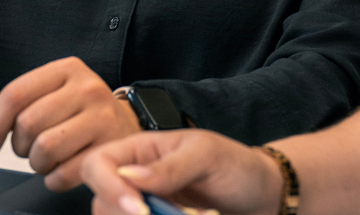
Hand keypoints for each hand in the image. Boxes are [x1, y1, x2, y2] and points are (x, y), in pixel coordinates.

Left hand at [0, 56, 142, 190]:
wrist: (126, 125)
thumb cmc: (78, 112)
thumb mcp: (45, 99)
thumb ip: (5, 112)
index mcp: (66, 69)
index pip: (15, 94)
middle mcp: (87, 88)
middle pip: (28, 124)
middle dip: (19, 145)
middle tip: (29, 149)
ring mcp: (102, 117)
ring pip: (45, 148)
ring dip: (37, 163)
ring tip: (46, 159)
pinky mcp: (110, 147)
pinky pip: (64, 173)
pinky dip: (54, 179)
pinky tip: (60, 171)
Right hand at [81, 129, 281, 214]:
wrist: (261, 196)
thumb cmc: (236, 166)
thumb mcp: (207, 156)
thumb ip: (170, 166)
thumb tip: (128, 177)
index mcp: (139, 151)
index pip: (98, 165)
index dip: (109, 188)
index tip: (139, 209)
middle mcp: (134, 183)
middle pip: (101, 204)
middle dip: (133, 214)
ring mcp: (143, 208)